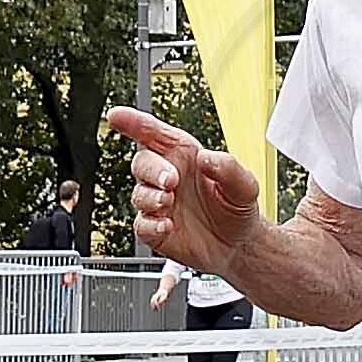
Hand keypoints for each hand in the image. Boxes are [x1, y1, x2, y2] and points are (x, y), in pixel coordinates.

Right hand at [106, 106, 258, 268]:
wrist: (237, 245)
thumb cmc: (236, 208)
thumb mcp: (245, 185)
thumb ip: (228, 167)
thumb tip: (206, 157)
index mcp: (185, 156)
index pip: (154, 134)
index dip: (133, 122)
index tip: (116, 115)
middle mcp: (167, 176)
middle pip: (141, 162)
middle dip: (152, 170)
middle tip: (171, 181)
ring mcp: (159, 203)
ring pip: (138, 194)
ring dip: (152, 198)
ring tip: (171, 203)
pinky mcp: (154, 229)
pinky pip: (141, 225)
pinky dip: (151, 225)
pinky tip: (167, 226)